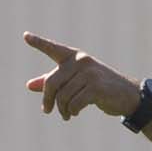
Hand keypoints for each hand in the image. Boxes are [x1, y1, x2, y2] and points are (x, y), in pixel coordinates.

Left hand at [23, 32, 138, 120]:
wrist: (126, 95)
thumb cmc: (97, 88)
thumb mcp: (74, 83)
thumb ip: (53, 83)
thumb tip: (29, 85)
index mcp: (74, 57)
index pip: (53, 49)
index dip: (39, 43)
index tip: (25, 36)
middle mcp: (81, 61)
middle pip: (51, 83)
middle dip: (47, 100)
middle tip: (47, 111)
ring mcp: (89, 73)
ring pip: (62, 97)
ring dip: (62, 110)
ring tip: (67, 114)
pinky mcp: (96, 86)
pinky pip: (74, 104)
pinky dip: (72, 111)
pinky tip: (75, 113)